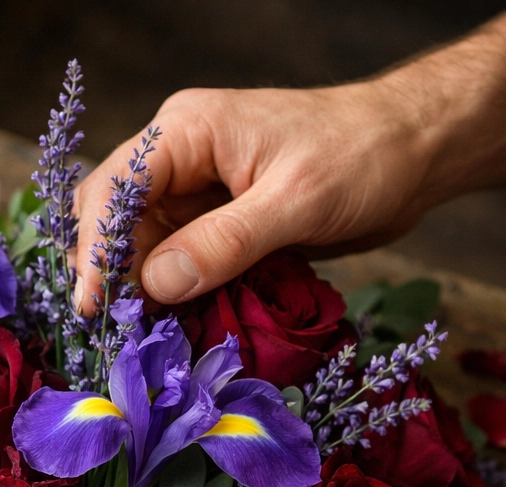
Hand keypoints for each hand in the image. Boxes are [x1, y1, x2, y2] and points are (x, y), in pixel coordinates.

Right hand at [75, 81, 428, 310]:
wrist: (414, 152)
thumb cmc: (364, 158)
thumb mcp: (296, 202)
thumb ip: (224, 243)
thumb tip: (155, 285)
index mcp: (188, 131)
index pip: (115, 187)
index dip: (96, 248)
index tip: (92, 306)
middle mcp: (181, 158)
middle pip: (114, 216)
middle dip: (107, 271)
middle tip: (113, 330)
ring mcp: (196, 192)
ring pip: (140, 245)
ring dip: (137, 288)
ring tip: (139, 336)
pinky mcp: (217, 223)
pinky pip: (175, 260)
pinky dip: (169, 292)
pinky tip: (171, 323)